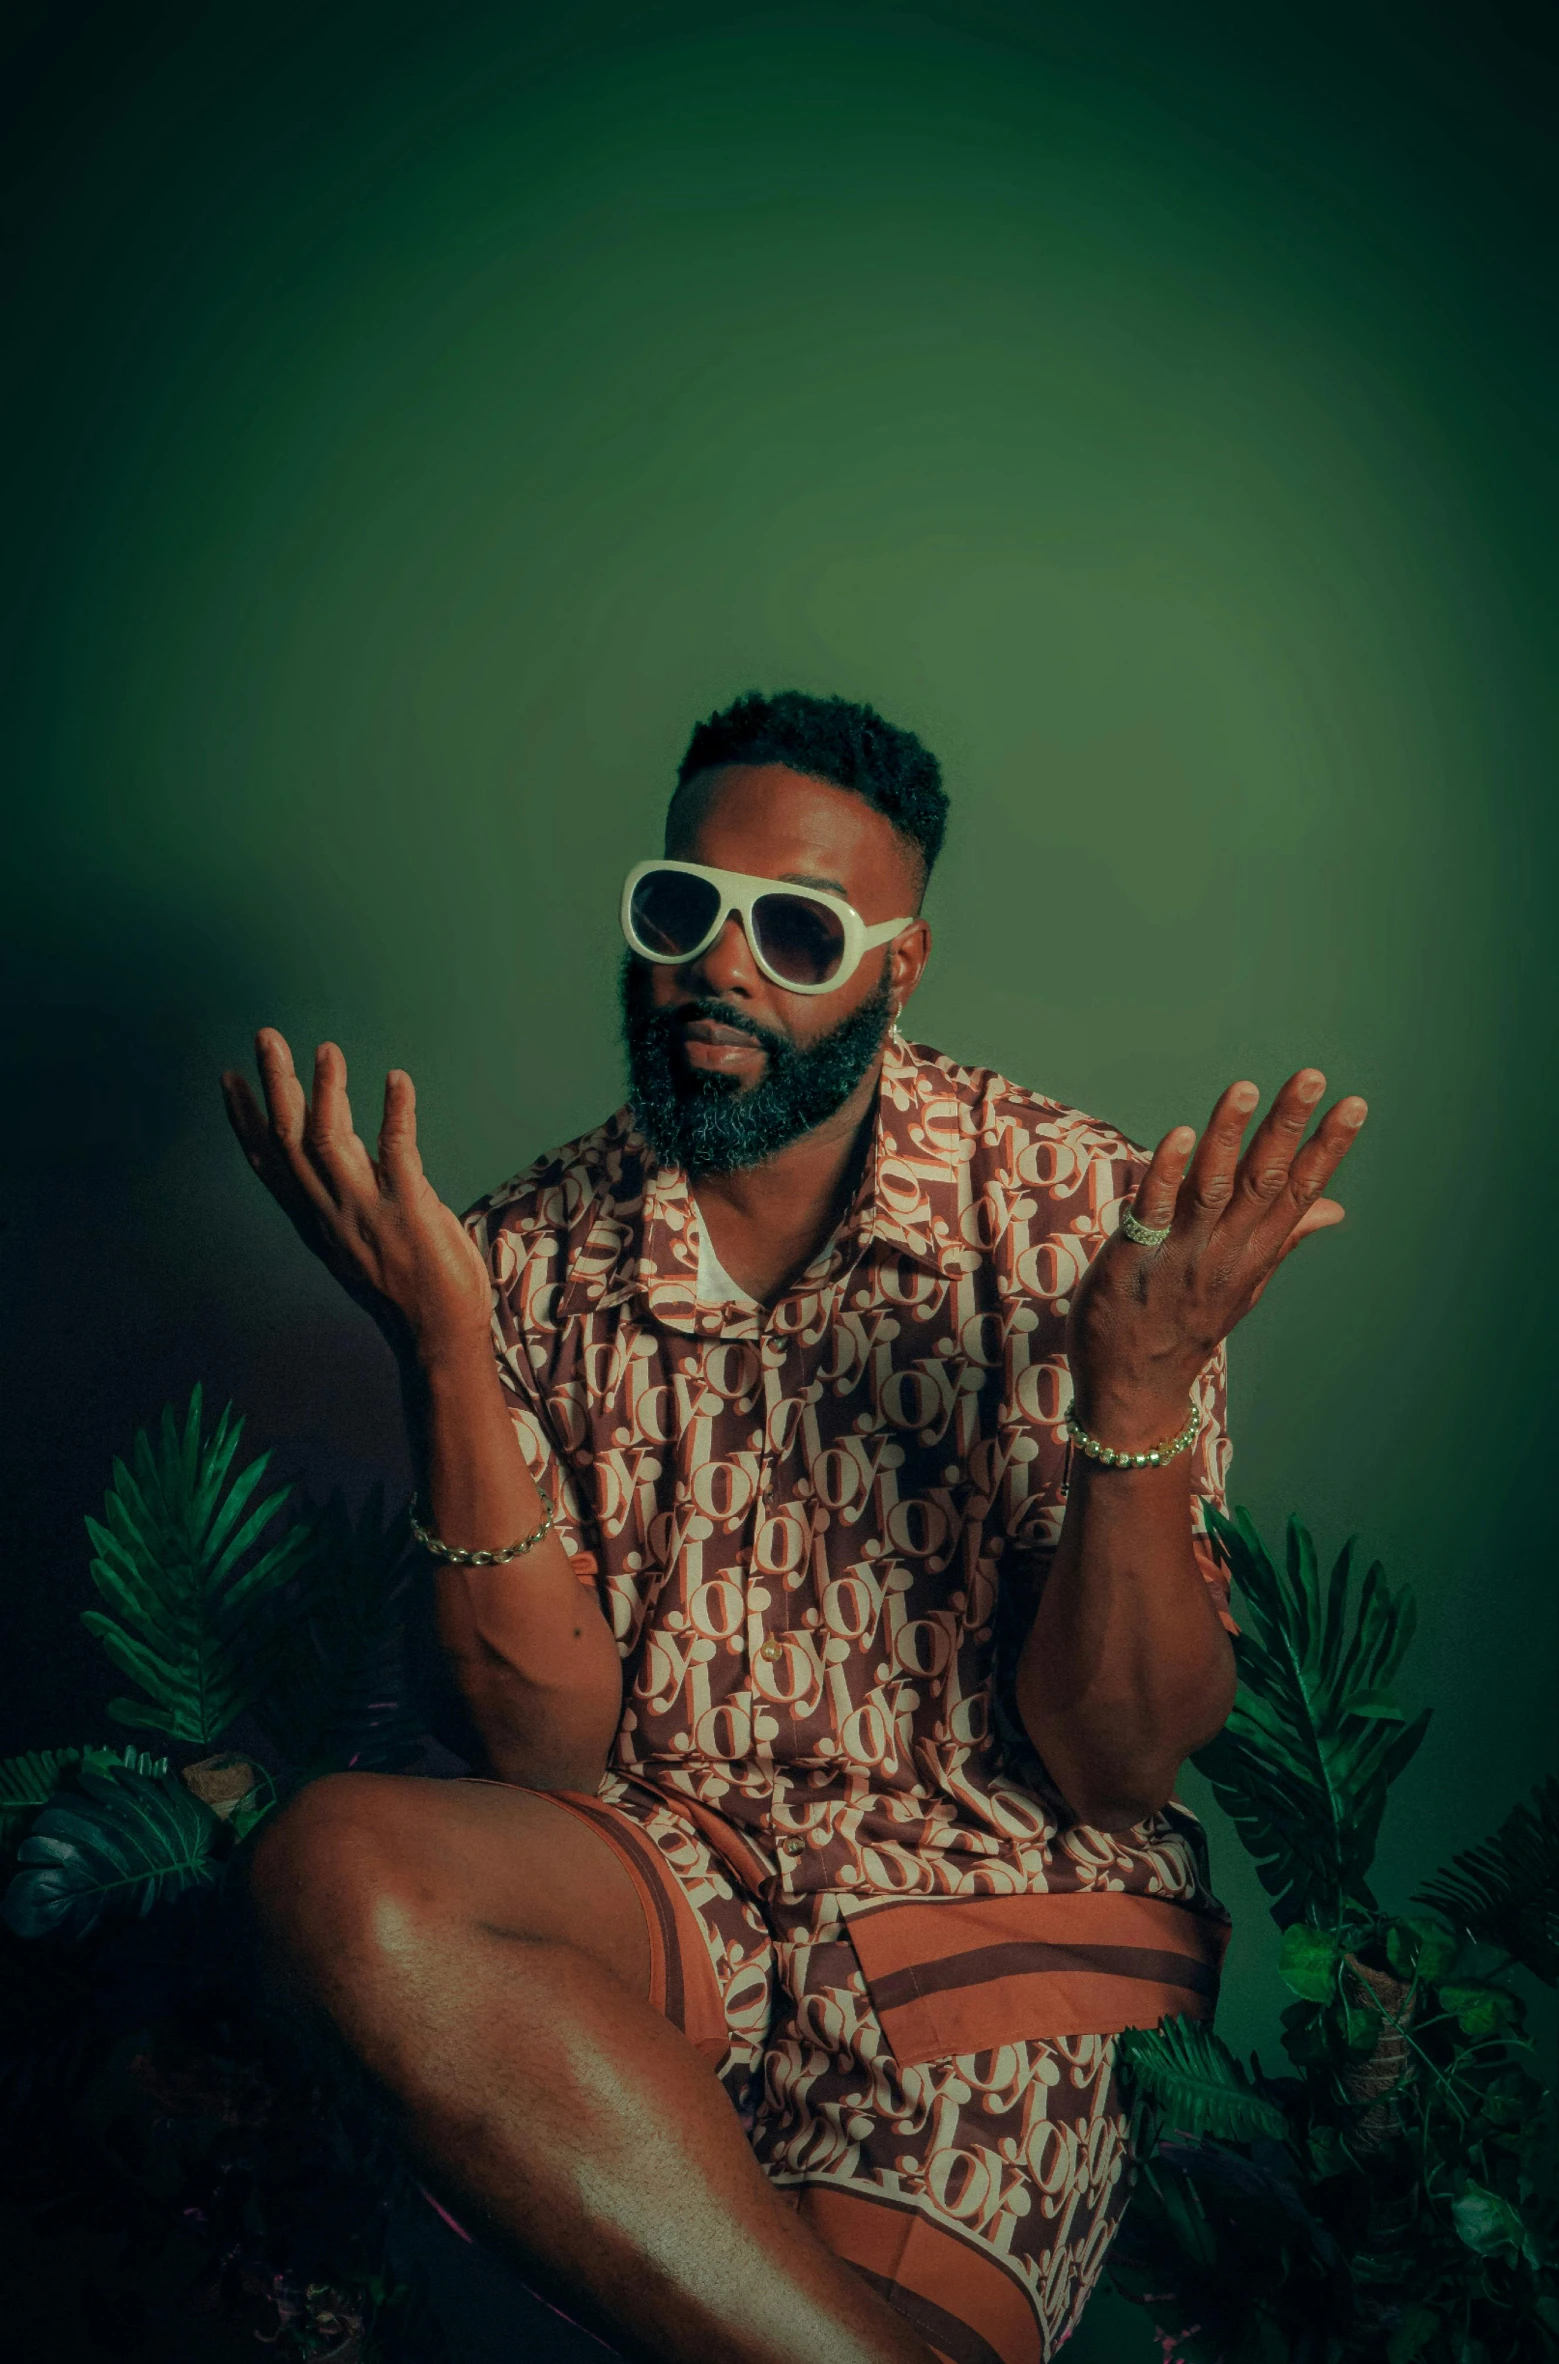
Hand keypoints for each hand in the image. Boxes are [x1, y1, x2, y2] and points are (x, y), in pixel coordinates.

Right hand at [221, 1030, 492, 1363]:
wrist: (437, 1338)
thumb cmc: (409, 1290)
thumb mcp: (360, 1243)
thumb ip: (347, 1201)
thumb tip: (346, 1157)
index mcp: (316, 1220)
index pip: (269, 1164)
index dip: (245, 1120)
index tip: (228, 1078)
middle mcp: (331, 1213)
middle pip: (288, 1140)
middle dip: (274, 1085)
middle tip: (266, 1036)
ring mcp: (366, 1211)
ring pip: (327, 1141)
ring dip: (325, 1091)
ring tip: (326, 1051)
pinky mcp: (408, 1209)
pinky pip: (396, 1151)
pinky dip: (394, 1112)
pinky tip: (397, 1081)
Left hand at [1067, 1068, 1367, 1447]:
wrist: (1134, 1390)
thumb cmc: (1186, 1326)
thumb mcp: (1245, 1284)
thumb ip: (1284, 1238)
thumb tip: (1335, 1210)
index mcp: (1256, 1254)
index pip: (1300, 1192)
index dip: (1328, 1148)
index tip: (1354, 1104)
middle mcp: (1228, 1252)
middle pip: (1265, 1181)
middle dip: (1288, 1126)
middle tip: (1312, 1077)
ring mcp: (1183, 1256)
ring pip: (1213, 1188)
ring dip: (1227, 1137)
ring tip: (1245, 1089)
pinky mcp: (1136, 1259)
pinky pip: (1153, 1211)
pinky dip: (1166, 1173)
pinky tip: (1178, 1136)